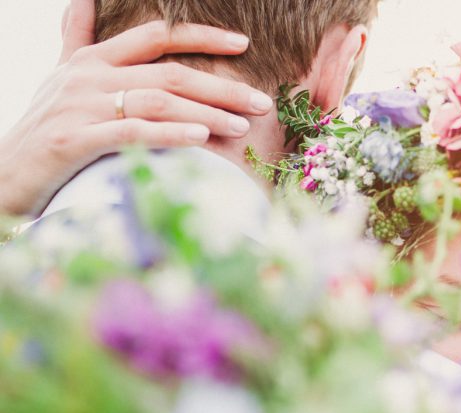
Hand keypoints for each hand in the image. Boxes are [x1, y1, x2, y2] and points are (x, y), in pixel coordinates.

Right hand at [0, 0, 274, 216]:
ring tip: (242, 127)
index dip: (201, 37)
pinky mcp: (76, 140)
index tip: (243, 45)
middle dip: (221, 86)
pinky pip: (132, 132)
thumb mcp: (62, 76)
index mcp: (93, 58)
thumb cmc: (45, 128)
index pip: (156, 36)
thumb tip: (86, 1)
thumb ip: (80, 40)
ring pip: (157, 102)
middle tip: (261, 102)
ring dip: (205, 113)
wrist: (5, 173)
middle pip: (169, 74)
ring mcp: (81, 106)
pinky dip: (170, 134)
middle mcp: (89, 76)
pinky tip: (201, 139)